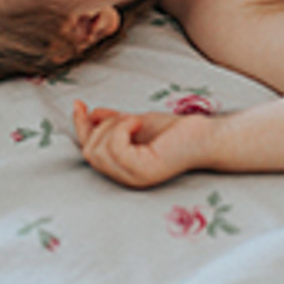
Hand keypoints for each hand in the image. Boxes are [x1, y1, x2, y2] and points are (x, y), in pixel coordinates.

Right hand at [73, 99, 213, 188]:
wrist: (205, 135)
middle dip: (102, 126)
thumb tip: (91, 113)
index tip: (78, 104)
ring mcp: (135, 178)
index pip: (90, 152)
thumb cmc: (176, 131)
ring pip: (100, 150)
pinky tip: (138, 121)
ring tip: (135, 119)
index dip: (80, 128)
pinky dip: (122, 128)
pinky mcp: (145, 171)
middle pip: (90, 152)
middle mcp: (126, 179)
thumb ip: (114, 122)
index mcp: (123, 169)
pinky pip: (116, 148)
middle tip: (127, 116)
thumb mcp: (137, 122)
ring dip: (114, 125)